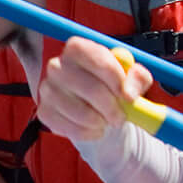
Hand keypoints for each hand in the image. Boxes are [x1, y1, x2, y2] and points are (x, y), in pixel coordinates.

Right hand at [37, 40, 151, 143]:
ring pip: (80, 111)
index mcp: (78, 49)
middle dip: (110, 106)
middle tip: (122, 117)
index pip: (90, 54)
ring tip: (107, 121)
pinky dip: (88, 133)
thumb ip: (138, 78)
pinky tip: (94, 128)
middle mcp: (57, 66)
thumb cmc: (114, 89)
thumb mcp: (133, 79)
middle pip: (87, 86)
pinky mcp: (44, 112)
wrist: (97, 111)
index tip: (128, 95)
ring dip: (100, 121)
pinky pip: (70, 127)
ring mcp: (47, 89)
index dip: (111, 74)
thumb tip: (129, 93)